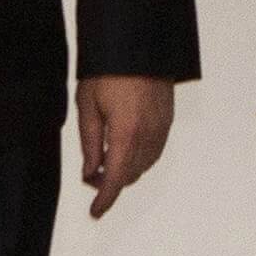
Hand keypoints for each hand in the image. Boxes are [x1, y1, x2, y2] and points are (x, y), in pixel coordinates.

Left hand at [75, 74, 172, 218]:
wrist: (138, 44)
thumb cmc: (109, 71)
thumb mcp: (88, 106)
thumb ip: (89, 144)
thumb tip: (90, 172)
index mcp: (126, 134)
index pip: (116, 179)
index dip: (105, 199)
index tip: (96, 212)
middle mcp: (148, 134)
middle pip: (131, 175)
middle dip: (111, 182)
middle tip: (91, 176)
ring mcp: (161, 127)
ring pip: (144, 164)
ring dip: (125, 170)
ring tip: (105, 159)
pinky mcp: (167, 119)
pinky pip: (154, 150)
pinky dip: (139, 158)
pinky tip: (125, 148)